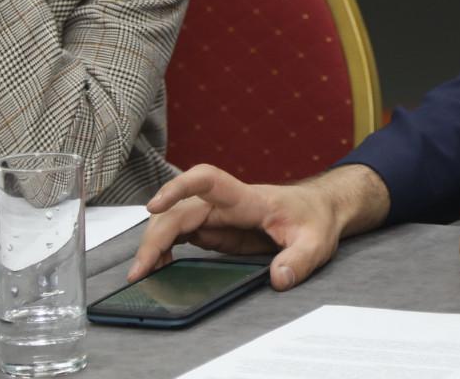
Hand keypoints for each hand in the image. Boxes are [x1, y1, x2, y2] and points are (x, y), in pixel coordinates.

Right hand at [128, 164, 388, 291]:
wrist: (319, 210)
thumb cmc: (315, 219)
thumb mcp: (317, 242)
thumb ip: (299, 260)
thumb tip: (279, 279)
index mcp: (247, 199)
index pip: (206, 180)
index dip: (177, 188)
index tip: (154, 206)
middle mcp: (225, 204)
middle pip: (179, 211)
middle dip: (155, 237)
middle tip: (140, 271)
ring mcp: (217, 217)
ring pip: (174, 221)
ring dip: (154, 243)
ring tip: (143, 273)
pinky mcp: (215, 230)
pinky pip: (181, 234)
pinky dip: (164, 248)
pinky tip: (158, 267)